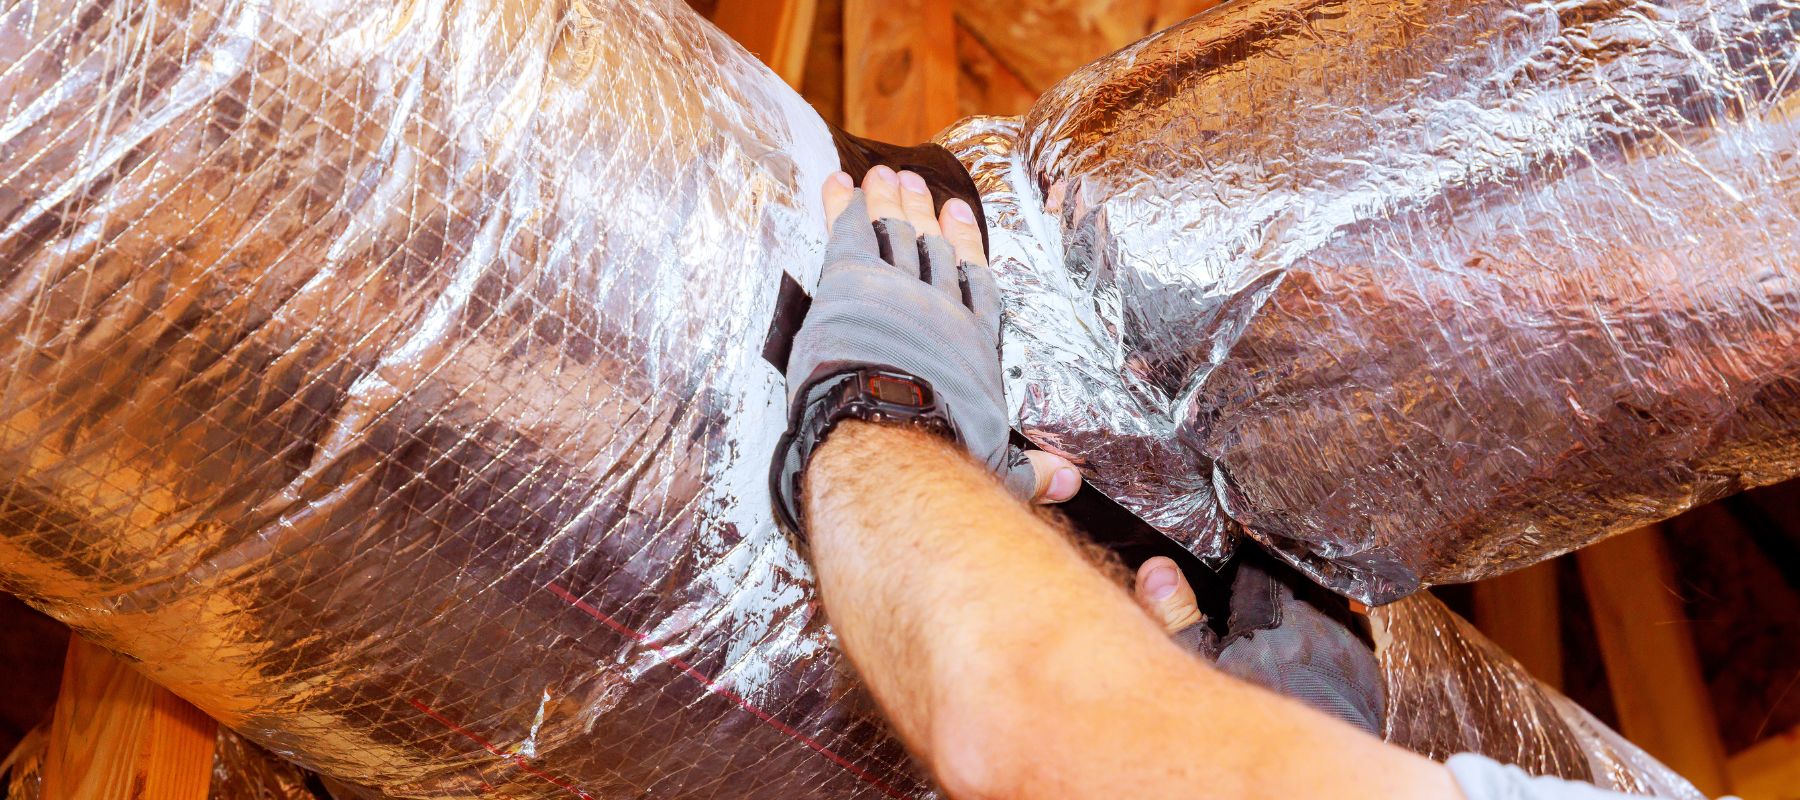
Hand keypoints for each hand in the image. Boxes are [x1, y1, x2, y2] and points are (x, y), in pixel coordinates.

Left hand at [786, 166, 1078, 504]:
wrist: (893, 434)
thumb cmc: (947, 456)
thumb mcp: (999, 469)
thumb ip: (1033, 473)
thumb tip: (1070, 484)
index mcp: (973, 345)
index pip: (974, 285)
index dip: (965, 247)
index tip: (959, 216)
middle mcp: (938, 309)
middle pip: (931, 251)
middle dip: (924, 215)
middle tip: (917, 184)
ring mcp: (896, 290)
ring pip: (893, 235)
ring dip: (887, 203)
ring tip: (884, 176)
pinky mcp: (852, 283)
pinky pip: (848, 233)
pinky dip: (842, 206)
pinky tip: (838, 184)